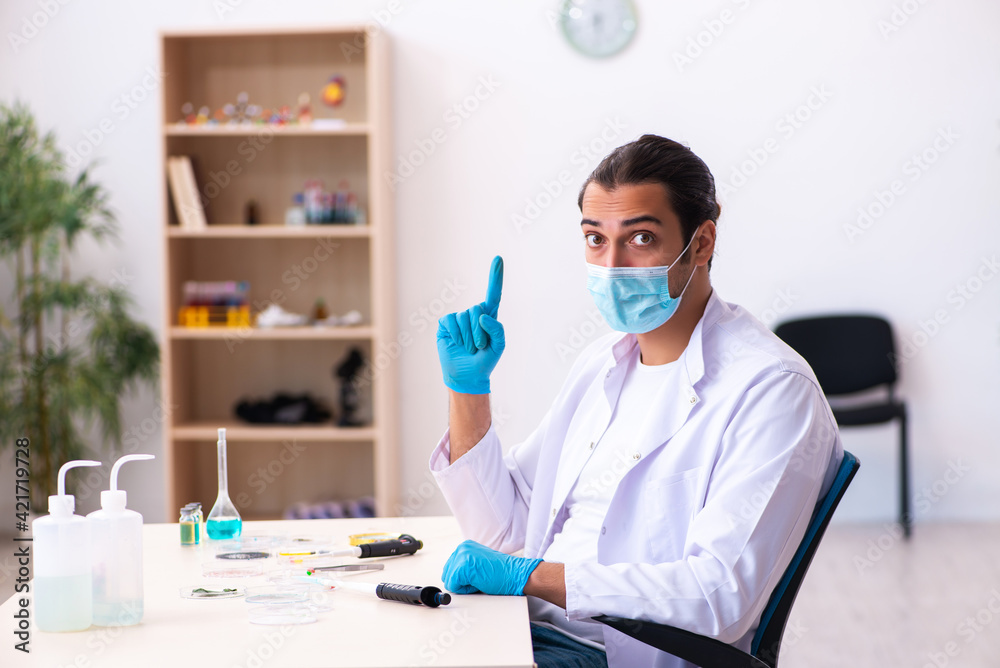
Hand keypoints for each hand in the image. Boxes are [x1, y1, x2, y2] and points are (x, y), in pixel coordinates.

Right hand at [436, 256, 504, 394]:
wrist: (467, 376)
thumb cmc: (485, 361)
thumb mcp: (499, 346)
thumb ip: (497, 329)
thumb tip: (481, 315)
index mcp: (489, 317)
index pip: (493, 294)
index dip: (495, 276)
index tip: (498, 258)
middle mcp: (473, 315)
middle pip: (477, 309)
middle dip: (479, 332)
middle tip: (479, 347)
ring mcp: (458, 319)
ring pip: (464, 317)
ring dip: (468, 337)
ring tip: (469, 349)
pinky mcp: (445, 325)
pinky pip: (451, 322)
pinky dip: (456, 335)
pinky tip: (457, 344)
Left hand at [441, 540, 541, 595]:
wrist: (515, 574)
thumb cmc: (501, 572)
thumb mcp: (479, 564)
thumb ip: (464, 566)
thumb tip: (450, 578)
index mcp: (465, 547)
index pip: (449, 568)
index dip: (462, 579)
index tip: (476, 576)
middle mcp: (462, 548)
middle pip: (447, 574)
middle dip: (461, 582)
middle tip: (479, 578)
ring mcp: (462, 556)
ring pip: (450, 581)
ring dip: (464, 586)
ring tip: (480, 579)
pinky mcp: (463, 567)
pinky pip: (454, 586)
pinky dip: (466, 590)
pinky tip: (479, 583)